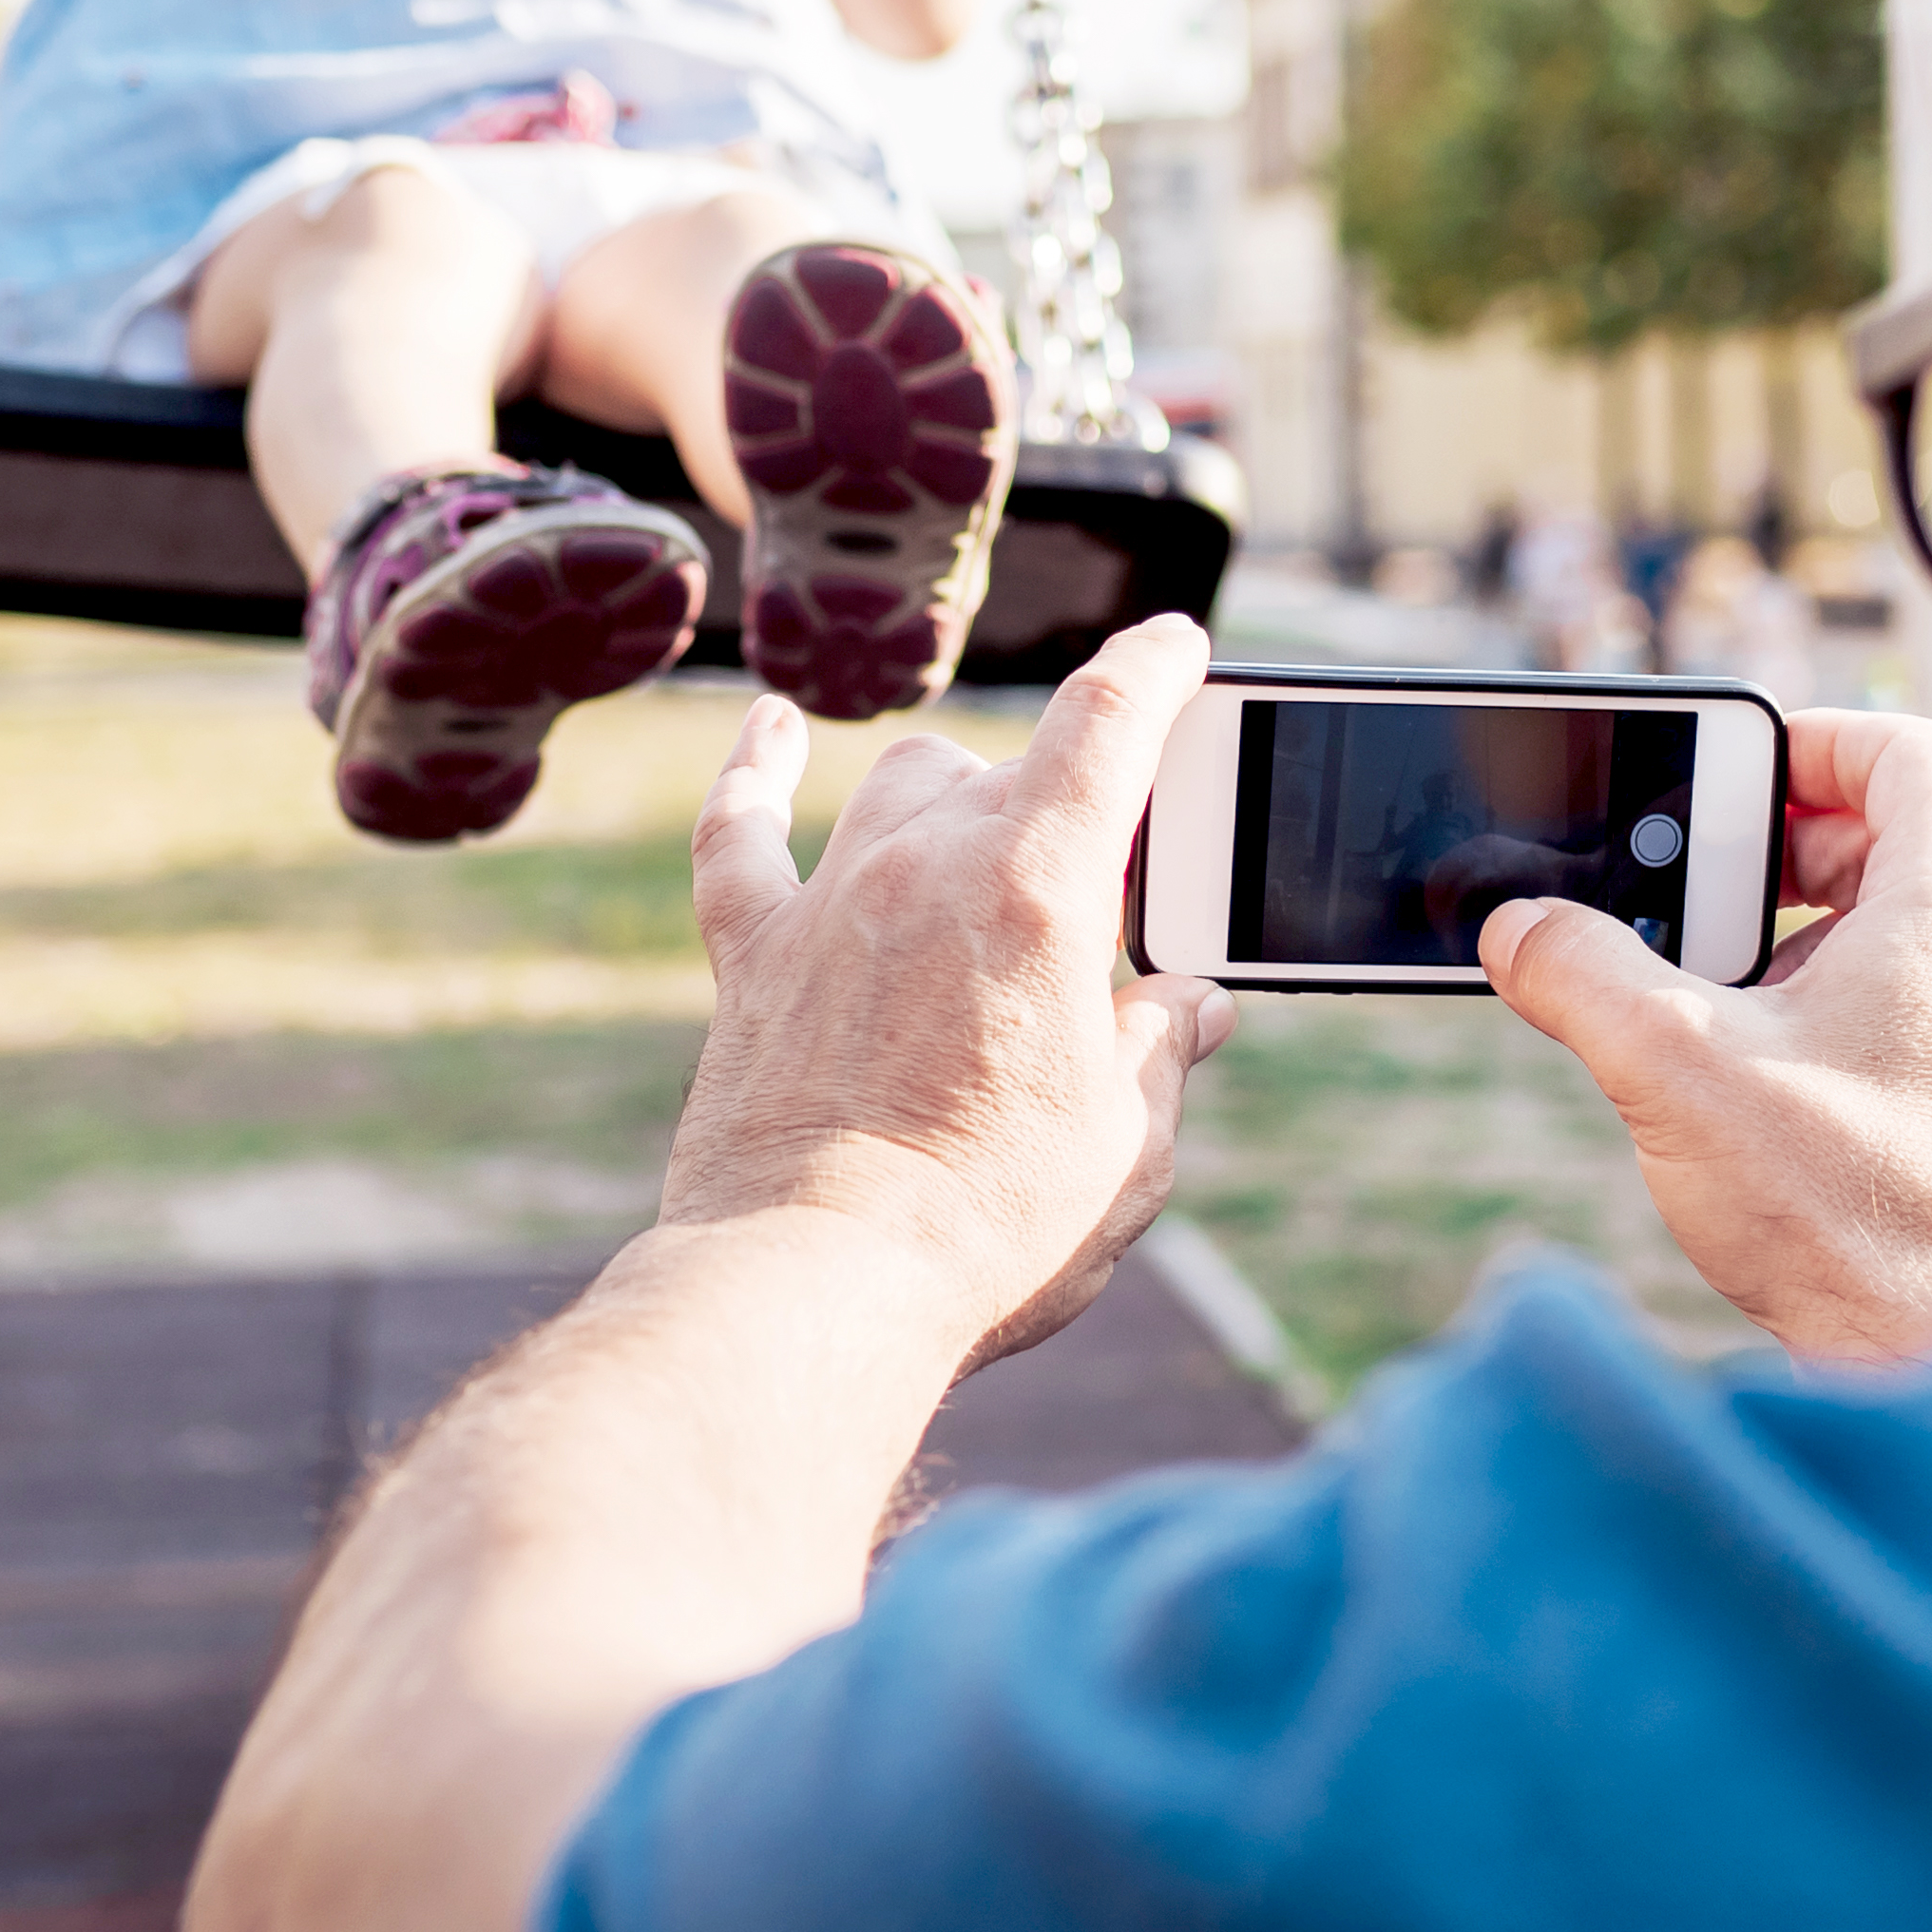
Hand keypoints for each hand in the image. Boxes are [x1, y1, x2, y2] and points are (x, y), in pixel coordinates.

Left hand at [672, 615, 1231, 1369]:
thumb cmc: (988, 1225)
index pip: (1110, 719)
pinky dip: (756, 773)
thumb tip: (1191, 1007)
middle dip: (1078, 809)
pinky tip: (766, 728)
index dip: (1155, 666)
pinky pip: (740, 831)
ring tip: (992, 856)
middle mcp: (927, 860)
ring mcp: (831, 901)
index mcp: (1042, 887)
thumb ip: (1162, 1049)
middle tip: (1114, 897)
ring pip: (903, 781)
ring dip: (959, 798)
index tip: (1179, 645)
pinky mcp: (752, 958)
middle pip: (1017, 770)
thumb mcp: (1127, 1142)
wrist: (815, 1286)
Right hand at [1480, 710, 1931, 1369]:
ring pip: (1855, 951)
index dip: (1819, 736)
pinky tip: (1701, 1093)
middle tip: (1664, 882)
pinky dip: (1774, 1033)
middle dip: (1754, 852)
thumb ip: (1583, 975)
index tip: (1724, 768)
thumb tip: (1516, 926)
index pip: (1915, 756)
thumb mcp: (1678, 1067)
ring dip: (1753, 953)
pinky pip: (1853, 1038)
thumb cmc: (1856, 1216)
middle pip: (1872, 848)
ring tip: (1663, 992)